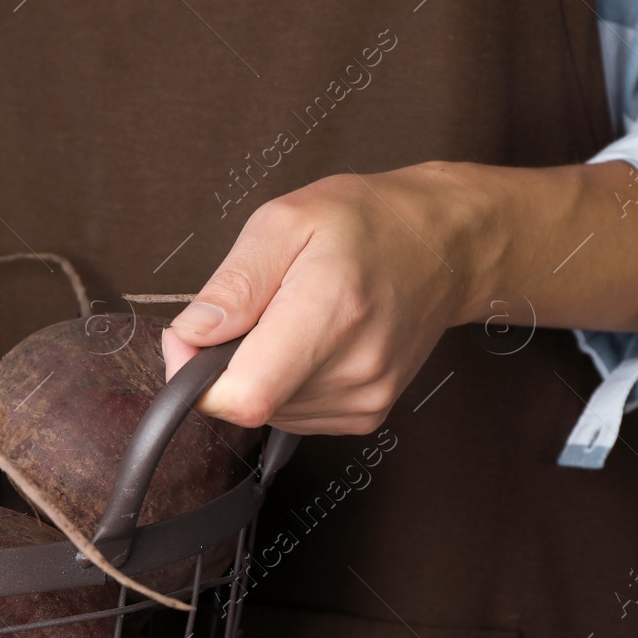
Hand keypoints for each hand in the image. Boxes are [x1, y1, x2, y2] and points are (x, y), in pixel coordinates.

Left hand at [161, 164, 475, 434]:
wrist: (446, 246)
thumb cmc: (367, 222)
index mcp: (330, 314)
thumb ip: (232, 284)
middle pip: (247, 403)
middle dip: (228, 363)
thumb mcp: (285, 222)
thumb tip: (190, 336)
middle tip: (258, 310)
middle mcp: (353, 369)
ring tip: (294, 319)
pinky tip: (311, 342)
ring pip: (266, 412)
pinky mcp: (366, 415)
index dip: (196, 379)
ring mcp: (364, 399)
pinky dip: (284, 383)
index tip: (193, 341)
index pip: (243, 397)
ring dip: (258, 371)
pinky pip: (293, 415)